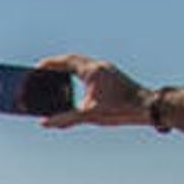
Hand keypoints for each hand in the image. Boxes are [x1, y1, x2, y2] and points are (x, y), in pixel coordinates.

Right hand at [33, 53, 149, 129]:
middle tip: (42, 70)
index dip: (50, 64)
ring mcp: (107, 70)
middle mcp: (100, 66)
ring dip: (67, 67)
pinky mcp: (112, 76)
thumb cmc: (121, 109)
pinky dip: (77, 73)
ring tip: (55, 75)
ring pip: (82, 63)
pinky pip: (89, 70)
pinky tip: (75, 83)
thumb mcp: (90, 115)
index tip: (36, 67)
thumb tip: (45, 123)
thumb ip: (66, 119)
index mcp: (92, 71)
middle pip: (73, 59)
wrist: (147, 107)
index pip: (66, 61)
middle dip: (56, 64)